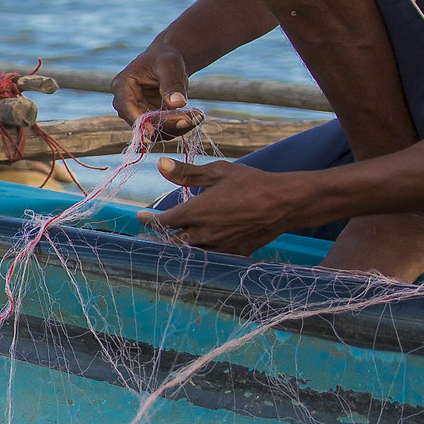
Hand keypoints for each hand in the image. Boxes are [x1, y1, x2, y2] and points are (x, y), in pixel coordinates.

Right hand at [113, 40, 199, 138]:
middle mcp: (126, 103)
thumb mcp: (169, 65)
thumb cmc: (164, 58)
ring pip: (154, 131)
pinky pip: (164, 129)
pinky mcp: (150, 120)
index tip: (155, 130)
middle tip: (191, 119)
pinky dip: (180, 126)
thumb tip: (178, 104)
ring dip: (176, 127)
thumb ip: (172, 83)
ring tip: (197, 116)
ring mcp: (137, 113)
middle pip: (141, 123)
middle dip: (166, 124)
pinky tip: (195, 116)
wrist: (167, 62)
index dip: (139, 121)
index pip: (126, 108)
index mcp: (122, 86)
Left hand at [138, 156, 316, 255]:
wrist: (284, 203)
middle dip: (159, 238)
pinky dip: (198, 255)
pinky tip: (196, 249)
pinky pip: (209, 259)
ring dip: (178, 247)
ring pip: (189, 253)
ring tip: (170, 241)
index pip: (163, 221)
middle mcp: (204, 233)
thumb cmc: (251, 183)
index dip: (148, 220)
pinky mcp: (233, 254)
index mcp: (198, 211)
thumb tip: (160, 164)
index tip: (139, 216)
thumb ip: (187, 172)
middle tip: (153, 232)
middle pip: (171, 242)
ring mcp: (219, 246)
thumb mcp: (218, 172)